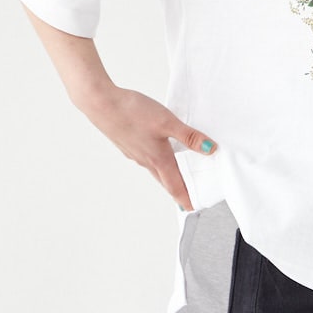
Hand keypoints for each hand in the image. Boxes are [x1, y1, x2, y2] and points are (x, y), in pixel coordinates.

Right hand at [77, 85, 217, 210]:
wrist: (101, 104)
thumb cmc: (133, 112)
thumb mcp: (167, 122)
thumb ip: (189, 136)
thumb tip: (211, 149)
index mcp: (158, 158)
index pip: (175, 186)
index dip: (185, 199)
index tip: (192, 208)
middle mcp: (145, 160)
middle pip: (164, 181)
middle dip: (177, 190)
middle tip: (186, 198)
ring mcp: (133, 153)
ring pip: (153, 170)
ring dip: (165, 176)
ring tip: (175, 177)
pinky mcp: (126, 144)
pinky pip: (144, 159)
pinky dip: (154, 163)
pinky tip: (155, 153)